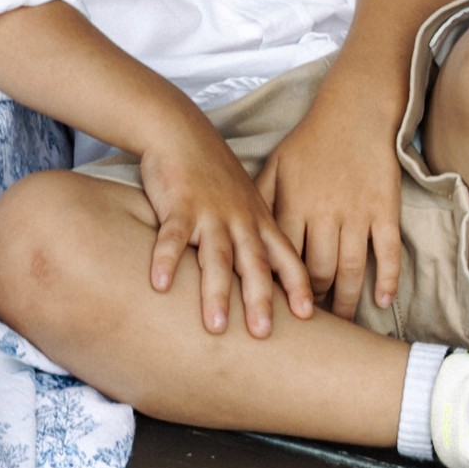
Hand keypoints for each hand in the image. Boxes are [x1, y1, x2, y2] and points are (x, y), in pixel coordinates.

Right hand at [133, 116, 317, 340]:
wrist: (182, 132)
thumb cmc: (214, 175)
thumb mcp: (246, 203)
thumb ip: (256, 237)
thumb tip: (269, 279)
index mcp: (259, 222)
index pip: (286, 257)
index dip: (297, 286)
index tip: (308, 316)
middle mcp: (240, 220)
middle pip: (254, 263)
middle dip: (260, 300)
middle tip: (263, 335)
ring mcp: (210, 213)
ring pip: (216, 256)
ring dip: (216, 292)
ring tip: (216, 327)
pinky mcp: (179, 205)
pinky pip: (172, 236)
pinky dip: (166, 260)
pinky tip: (160, 285)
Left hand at [260, 93, 409, 329]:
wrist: (355, 110)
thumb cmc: (311, 141)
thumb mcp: (277, 165)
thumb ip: (258, 199)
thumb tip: (236, 231)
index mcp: (292, 204)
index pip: (282, 259)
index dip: (279, 289)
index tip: (276, 310)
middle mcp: (323, 212)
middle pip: (316, 271)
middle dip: (313, 303)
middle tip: (311, 324)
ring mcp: (356, 212)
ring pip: (350, 270)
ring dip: (346, 302)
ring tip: (341, 323)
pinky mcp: (384, 209)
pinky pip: (387, 251)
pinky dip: (387, 279)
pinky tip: (383, 302)